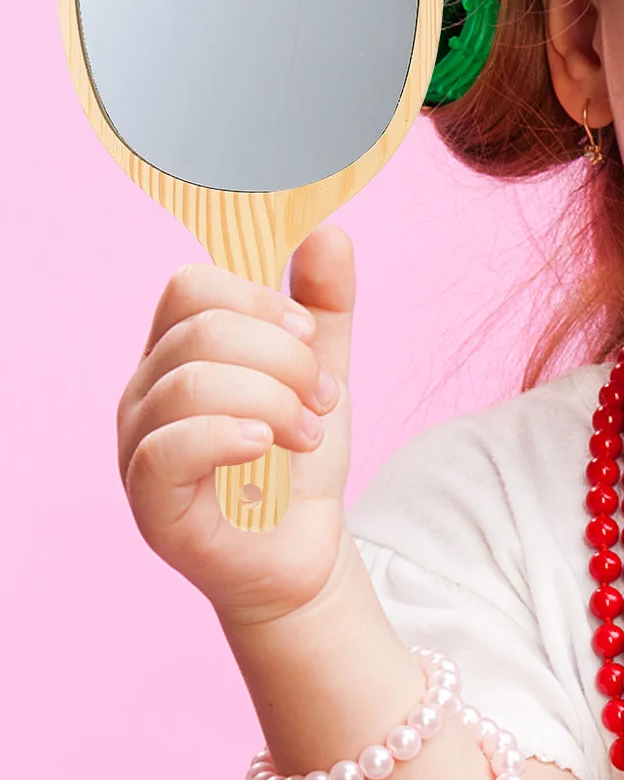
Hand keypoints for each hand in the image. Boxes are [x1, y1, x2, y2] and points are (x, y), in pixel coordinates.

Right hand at [117, 224, 358, 629]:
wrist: (305, 548)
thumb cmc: (299, 458)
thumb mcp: (323, 367)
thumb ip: (326, 303)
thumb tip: (328, 231)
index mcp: (179, 350)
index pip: (193, 285)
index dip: (261, 300)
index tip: (309, 338)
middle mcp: (146, 392)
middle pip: (201, 329)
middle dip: (282, 358)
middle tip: (319, 399)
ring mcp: (139, 446)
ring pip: (191, 382)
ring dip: (273, 401)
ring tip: (306, 433)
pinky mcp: (151, 502)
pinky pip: (169, 447)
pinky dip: (228, 435)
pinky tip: (267, 447)